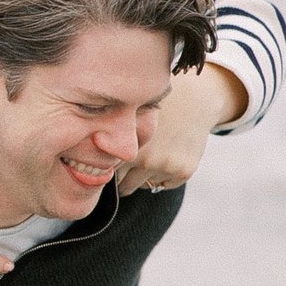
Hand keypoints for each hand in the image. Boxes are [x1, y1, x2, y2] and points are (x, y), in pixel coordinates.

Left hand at [118, 62, 247, 195]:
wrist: (192, 99)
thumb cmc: (154, 109)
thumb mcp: (129, 120)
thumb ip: (112, 143)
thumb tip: (92, 168)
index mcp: (128, 146)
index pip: (109, 173)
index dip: (106, 169)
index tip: (106, 164)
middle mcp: (147, 160)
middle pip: (125, 186)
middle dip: (123, 178)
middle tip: (128, 163)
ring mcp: (166, 167)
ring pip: (144, 186)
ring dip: (143, 177)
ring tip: (149, 155)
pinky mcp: (184, 172)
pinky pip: (163, 185)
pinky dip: (162, 176)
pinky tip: (166, 156)